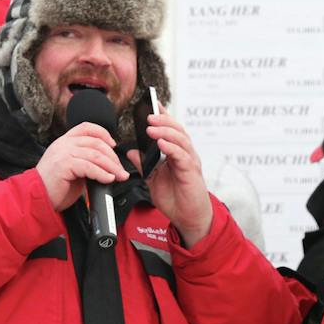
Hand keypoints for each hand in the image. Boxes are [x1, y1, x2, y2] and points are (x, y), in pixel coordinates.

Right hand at [36, 122, 127, 210]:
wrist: (37, 199)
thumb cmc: (53, 187)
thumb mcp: (71, 169)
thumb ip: (85, 162)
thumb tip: (106, 165)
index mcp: (64, 142)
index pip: (87, 128)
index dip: (103, 133)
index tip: (113, 145)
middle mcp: (63, 144)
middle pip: (96, 142)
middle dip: (113, 157)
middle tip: (120, 170)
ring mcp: (63, 153)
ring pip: (96, 155)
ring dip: (111, 167)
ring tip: (119, 176)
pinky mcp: (64, 165)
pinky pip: (89, 167)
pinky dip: (102, 174)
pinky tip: (108, 179)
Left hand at [126, 112, 213, 246]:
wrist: (188, 218)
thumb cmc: (175, 198)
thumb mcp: (153, 180)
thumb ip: (143, 165)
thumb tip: (131, 152)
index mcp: (176, 153)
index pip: (170, 130)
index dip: (162, 116)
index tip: (152, 105)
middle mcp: (185, 154)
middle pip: (177, 130)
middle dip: (162, 121)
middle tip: (148, 116)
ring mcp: (189, 162)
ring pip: (181, 140)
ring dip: (165, 132)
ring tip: (151, 128)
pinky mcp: (191, 172)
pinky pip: (182, 156)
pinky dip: (172, 148)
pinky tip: (162, 145)